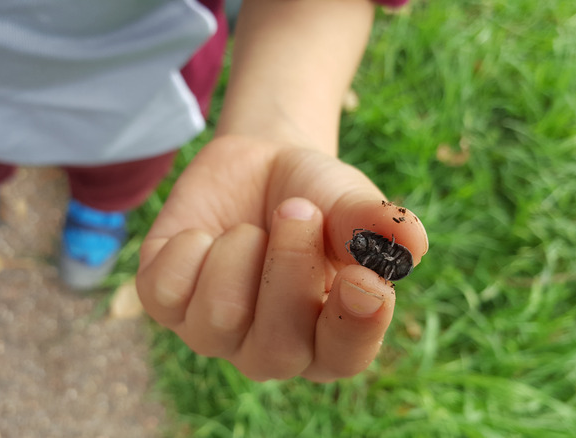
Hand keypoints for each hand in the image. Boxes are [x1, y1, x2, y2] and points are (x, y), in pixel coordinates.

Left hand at [137, 135, 427, 381]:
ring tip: (251, 227)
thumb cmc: (316, 194)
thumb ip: (377, 224)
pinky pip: (165, 289)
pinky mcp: (165, 303)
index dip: (354, 325)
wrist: (259, 164)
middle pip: (276, 346)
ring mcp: (214, 333)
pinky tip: (206, 235)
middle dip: (289, 266)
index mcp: (328, 338)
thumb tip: (410, 243)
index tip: (365, 277)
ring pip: (219, 316)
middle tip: (298, 209)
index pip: (343, 357)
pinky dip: (190, 245)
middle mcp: (270, 349)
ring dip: (241, 250)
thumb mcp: (350, 201)